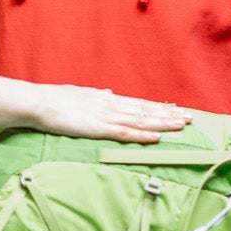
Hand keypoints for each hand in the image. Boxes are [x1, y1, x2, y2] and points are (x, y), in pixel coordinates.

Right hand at [27, 86, 189, 142]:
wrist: (39, 102)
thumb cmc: (55, 99)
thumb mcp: (80, 93)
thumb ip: (96, 95)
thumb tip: (109, 93)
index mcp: (107, 98)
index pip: (139, 104)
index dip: (159, 107)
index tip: (176, 109)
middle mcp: (111, 105)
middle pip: (146, 111)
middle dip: (169, 114)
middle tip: (191, 118)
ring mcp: (106, 116)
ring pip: (141, 121)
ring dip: (162, 123)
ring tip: (181, 125)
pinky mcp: (98, 128)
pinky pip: (125, 133)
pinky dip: (142, 136)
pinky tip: (156, 138)